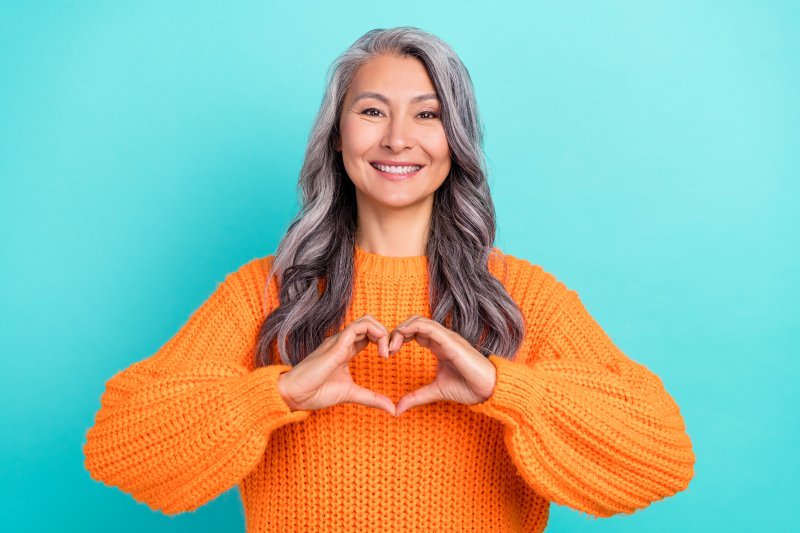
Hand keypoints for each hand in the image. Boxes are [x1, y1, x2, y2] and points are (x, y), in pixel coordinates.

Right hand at [277, 315, 395, 415]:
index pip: (368, 334)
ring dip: (382, 332)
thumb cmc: (315, 393)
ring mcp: (338, 341)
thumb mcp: (351, 394)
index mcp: (345, 350)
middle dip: (386, 333)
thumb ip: (372, 399)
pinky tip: (382, 353)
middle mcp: (342, 341)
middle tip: (391, 353)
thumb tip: (392, 409)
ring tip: (387, 353)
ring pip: (366, 320)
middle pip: (369, 322)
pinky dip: (376, 334)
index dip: (383, 340)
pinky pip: (358, 327)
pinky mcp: (336, 344)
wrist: (294, 395)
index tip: (389, 357)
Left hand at [388, 315, 496, 416]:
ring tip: (391, 347)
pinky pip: (429, 327)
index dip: (399, 338)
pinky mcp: (451, 341)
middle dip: (397, 332)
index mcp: (439, 346)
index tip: (388, 353)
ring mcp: (447, 337)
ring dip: (401, 330)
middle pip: (414, 322)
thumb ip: (416, 397)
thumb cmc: (468, 387)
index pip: (415, 331)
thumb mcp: (435, 392)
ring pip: (419, 320)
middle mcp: (442, 338)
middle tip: (386, 350)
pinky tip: (401, 339)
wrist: (489, 390)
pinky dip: (412, 328)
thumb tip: (397, 409)